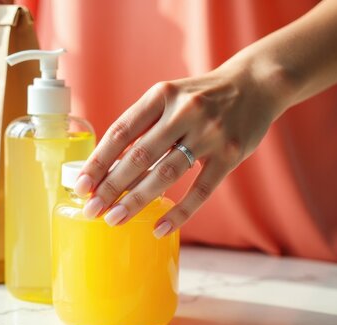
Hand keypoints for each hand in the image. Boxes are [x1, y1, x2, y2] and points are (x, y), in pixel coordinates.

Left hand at [75, 63, 287, 237]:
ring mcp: (209, 133)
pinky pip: (200, 190)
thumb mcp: (169, 97)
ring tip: (115, 219)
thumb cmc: (201, 97)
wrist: (256, 84)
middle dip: (111, 186)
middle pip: (139, 156)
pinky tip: (159, 228)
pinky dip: (179, 212)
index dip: (98, 161)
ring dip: (136, 201)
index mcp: (161, 95)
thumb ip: (142, 124)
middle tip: (91, 210)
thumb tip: (107, 166)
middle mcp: (184, 111)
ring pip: (165, 174)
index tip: (81, 185)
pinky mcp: (230, 154)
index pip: (121, 132)